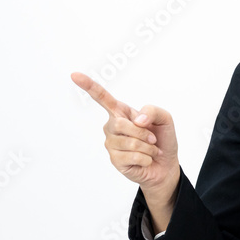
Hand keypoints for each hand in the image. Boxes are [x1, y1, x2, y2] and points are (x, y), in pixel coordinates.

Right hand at [70, 72, 179, 200]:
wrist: (166, 164)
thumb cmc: (162, 139)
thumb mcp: (165, 119)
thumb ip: (153, 111)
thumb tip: (137, 119)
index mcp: (121, 112)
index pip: (102, 97)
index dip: (88, 86)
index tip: (74, 75)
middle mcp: (112, 126)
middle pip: (120, 124)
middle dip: (143, 133)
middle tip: (153, 139)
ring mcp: (111, 144)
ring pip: (129, 142)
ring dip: (147, 147)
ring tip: (150, 150)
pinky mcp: (115, 160)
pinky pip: (132, 156)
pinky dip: (146, 158)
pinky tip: (146, 159)